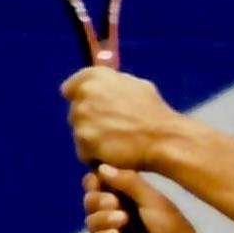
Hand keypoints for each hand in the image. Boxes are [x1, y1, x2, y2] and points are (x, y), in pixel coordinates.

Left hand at [62, 64, 178, 169]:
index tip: (90, 111)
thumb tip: (102, 87)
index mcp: (96, 76)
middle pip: (75, 112)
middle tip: (112, 130)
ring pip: (79, 133)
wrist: (163, 138)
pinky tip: (113, 154)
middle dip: (89, 121)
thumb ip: (112, 85)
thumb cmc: (154, 113)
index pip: (70, 88)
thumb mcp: (135, 85)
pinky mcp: (84, 141)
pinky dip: (96, 156)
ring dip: (92, 140)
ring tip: (116, 143)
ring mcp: (82, 118)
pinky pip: (84, 153)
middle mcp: (85, 93)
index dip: (80, 101)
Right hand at [83, 166, 210, 232]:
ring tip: (122, 222)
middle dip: (98, 199)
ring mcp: (112, 230)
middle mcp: (117, 210)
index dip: (95, 180)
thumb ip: (129, 182)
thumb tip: (101, 167)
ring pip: (90, 220)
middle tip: (114, 203)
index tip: (98, 181)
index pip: (100, 182)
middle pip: (90, 199)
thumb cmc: (171, 229)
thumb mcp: (153, 200)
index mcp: (128, 194)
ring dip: (102, 218)